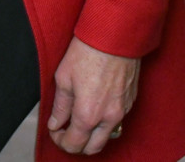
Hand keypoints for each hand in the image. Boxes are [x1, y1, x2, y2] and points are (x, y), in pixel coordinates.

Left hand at [47, 36, 140, 154]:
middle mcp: (108, 118)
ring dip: (92, 134)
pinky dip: (104, 120)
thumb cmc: (88, 52)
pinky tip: (95, 104)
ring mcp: (122, 111)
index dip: (60, 140)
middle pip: (92, 148)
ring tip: (79, 117)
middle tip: (65, 130)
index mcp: (88, 115)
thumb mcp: (64, 78)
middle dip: (77, 143)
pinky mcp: (130, 101)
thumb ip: (60, 106)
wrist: (115, 36)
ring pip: (107, 136)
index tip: (54, 130)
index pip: (73, 144)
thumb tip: (55, 123)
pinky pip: (117, 120)